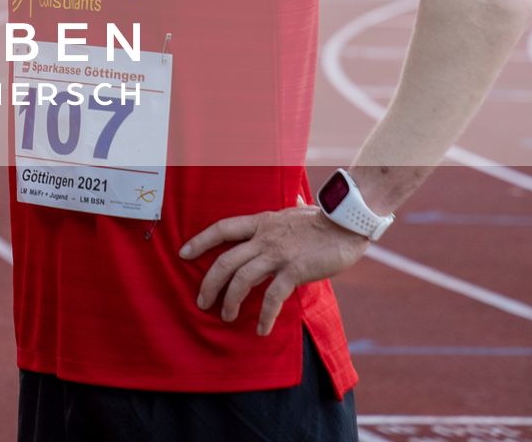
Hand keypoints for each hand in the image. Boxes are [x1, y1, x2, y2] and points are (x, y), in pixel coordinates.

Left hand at [179, 204, 368, 334]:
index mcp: (261, 222)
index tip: (183, 253)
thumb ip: (292, 210)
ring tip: (225, 316)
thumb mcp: (299, 211)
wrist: (348, 223)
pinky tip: (261, 330)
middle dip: (209, 283)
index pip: (222, 228)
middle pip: (225, 260)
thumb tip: (298, 201)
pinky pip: (273, 296)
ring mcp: (278, 253)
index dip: (200, 240)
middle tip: (201, 301)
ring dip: (230, 300)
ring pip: (242, 278)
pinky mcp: (295, 270)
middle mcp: (264, 237)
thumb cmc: (326, 219)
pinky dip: (265, 315)